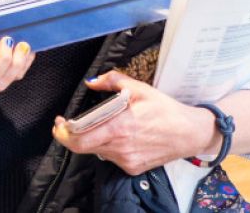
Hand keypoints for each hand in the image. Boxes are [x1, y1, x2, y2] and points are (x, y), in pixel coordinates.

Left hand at [52, 70, 216, 174]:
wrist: (190, 133)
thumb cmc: (165, 109)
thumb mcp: (140, 88)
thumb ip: (112, 81)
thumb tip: (91, 81)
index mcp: (119, 127)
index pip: (79, 138)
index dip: (63, 133)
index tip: (59, 122)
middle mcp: (120, 147)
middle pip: (82, 147)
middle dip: (70, 136)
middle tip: (67, 125)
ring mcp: (126, 160)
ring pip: (96, 151)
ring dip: (92, 139)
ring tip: (101, 125)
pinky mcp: (133, 168)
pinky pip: (111, 157)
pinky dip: (108, 146)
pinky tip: (119, 135)